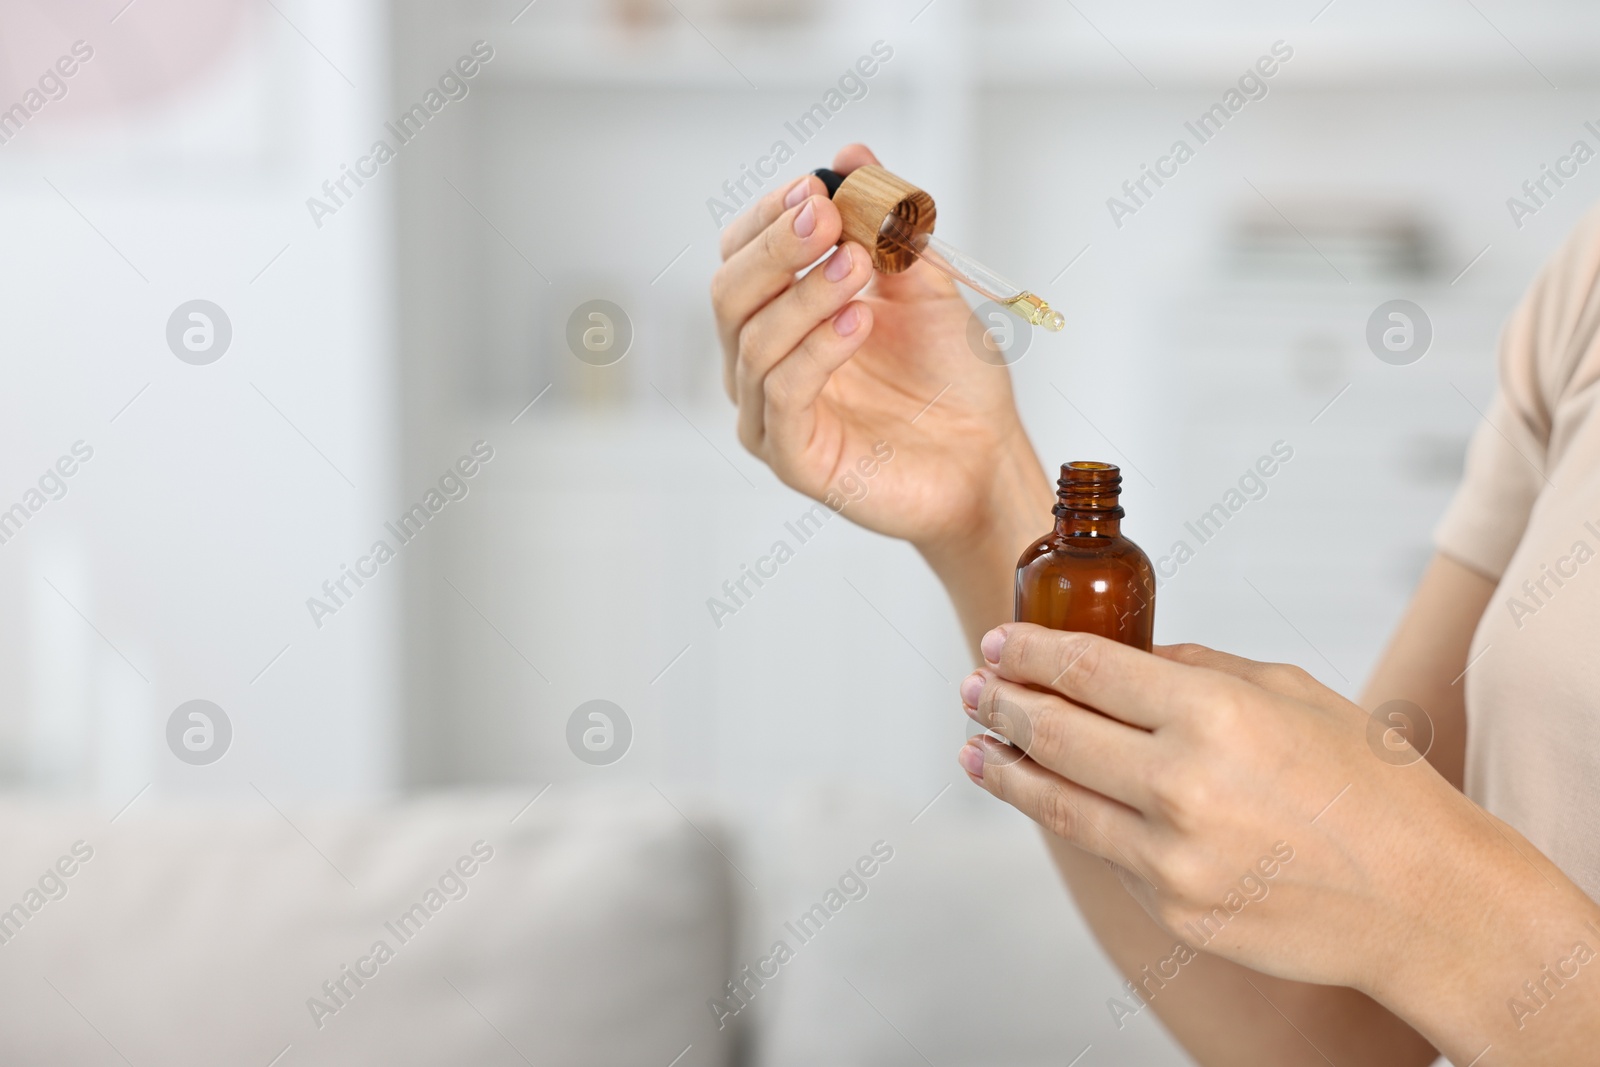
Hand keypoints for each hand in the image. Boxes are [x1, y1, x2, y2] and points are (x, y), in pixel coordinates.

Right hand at [709, 144, 1049, 556]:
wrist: (986, 454)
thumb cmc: (949, 378)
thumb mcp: (922, 283)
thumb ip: (887, 223)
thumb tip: (852, 153)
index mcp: (780, 317)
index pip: (741, 255)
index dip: (769, 217)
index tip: (818, 187)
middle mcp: (761, 364)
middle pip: (729, 293)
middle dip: (777, 246)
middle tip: (828, 215)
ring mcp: (770, 415)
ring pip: (754, 341)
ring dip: (805, 292)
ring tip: (859, 265)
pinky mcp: (793, 459)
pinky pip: (783, 396)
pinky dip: (815, 350)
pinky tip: (858, 320)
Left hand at [955, 624, 1566, 998]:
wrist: (1422, 899)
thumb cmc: (1368, 784)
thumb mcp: (1289, 692)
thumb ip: (1196, 670)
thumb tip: (1125, 659)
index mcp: (1214, 714)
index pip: (1086, 669)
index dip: (1029, 652)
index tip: (997, 641)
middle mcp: (1182, 785)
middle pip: (1054, 733)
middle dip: (1001, 705)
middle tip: (973, 688)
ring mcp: (1171, 857)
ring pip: (1057, 802)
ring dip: (1004, 769)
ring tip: (975, 747)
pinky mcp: (1170, 909)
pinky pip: (1102, 851)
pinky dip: (1065, 817)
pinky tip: (1043, 796)